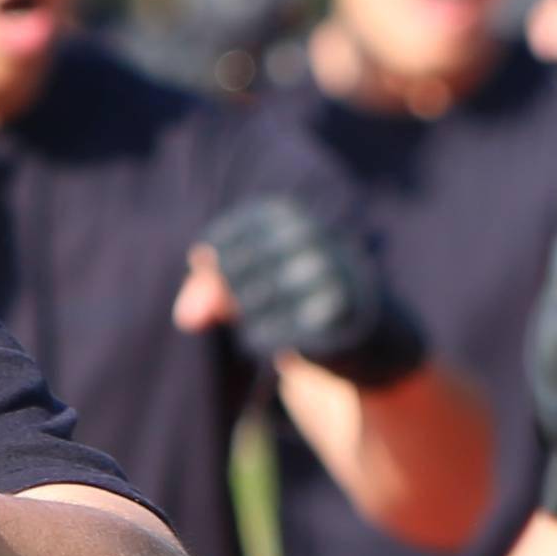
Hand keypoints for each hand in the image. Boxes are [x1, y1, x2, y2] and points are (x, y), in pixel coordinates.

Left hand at [186, 188, 426, 383]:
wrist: (372, 335)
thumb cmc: (298, 297)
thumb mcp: (254, 281)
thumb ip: (210, 289)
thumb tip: (184, 318)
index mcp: (291, 215)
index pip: (222, 241)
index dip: (209, 268)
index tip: (218, 277)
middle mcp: (313, 238)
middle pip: (234, 273)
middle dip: (227, 297)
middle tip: (244, 306)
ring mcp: (328, 275)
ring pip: (251, 304)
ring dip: (245, 320)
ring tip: (261, 320)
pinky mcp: (336, 316)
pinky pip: (271, 334)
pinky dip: (259, 341)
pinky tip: (267, 340)